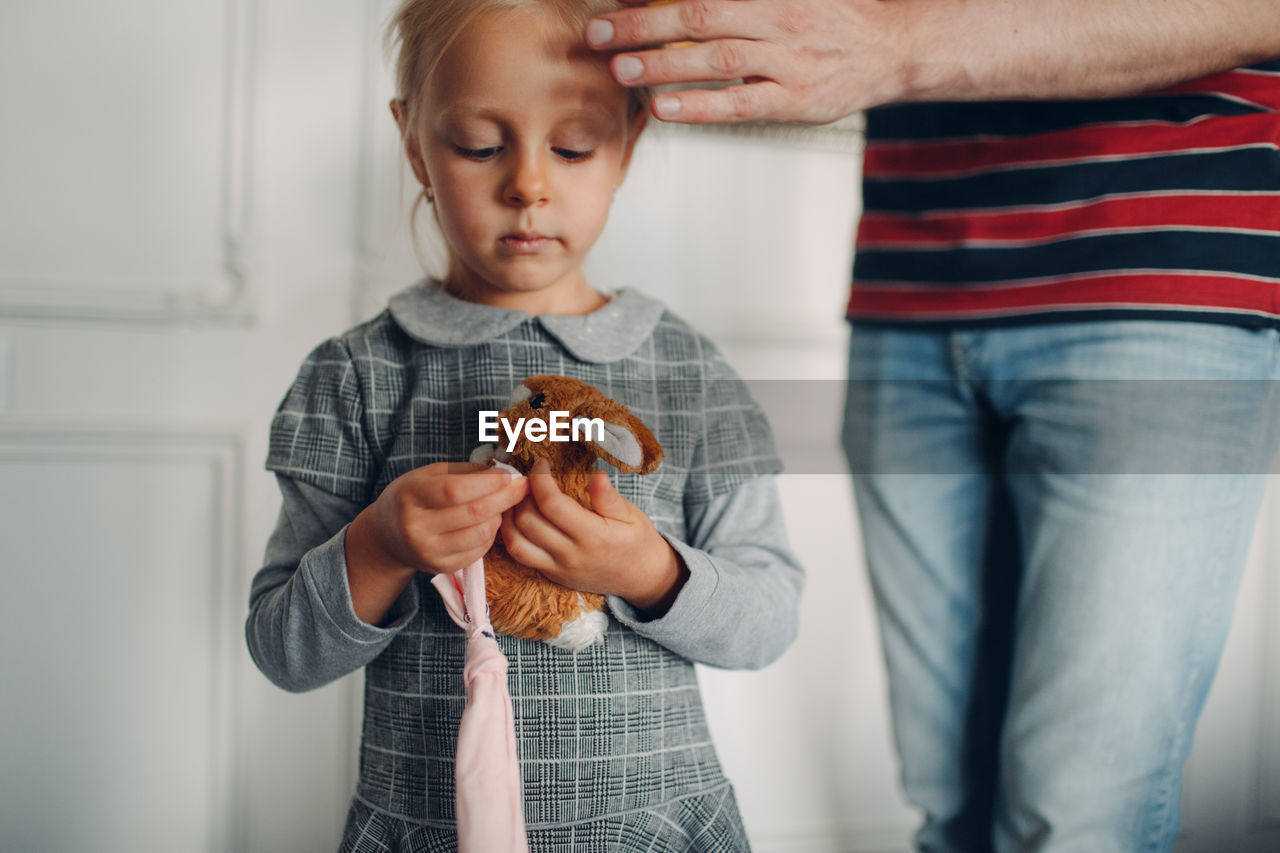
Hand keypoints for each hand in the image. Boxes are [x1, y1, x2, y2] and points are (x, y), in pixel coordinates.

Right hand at [344, 462, 528, 624]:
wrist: (388, 536)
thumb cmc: (413, 497)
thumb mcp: (428, 475)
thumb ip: (465, 472)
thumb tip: (505, 471)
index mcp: (410, 497)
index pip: (455, 490)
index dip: (489, 483)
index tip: (511, 476)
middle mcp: (416, 528)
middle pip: (473, 513)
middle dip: (505, 498)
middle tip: (523, 487)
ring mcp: (428, 552)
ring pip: (481, 534)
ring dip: (499, 516)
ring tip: (500, 504)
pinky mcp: (441, 568)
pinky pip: (479, 551)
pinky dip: (491, 535)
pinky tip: (489, 522)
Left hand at [501, 459, 687, 612]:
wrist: (642, 578)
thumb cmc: (637, 541)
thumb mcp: (632, 515)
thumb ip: (609, 498)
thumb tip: (597, 475)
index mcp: (593, 536)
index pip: (552, 504)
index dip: (540, 479)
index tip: (540, 463)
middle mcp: (571, 555)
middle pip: (528, 521)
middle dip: (520, 494)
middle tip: (526, 477)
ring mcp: (558, 568)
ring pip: (516, 542)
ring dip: (509, 515)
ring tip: (516, 495)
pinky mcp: (551, 575)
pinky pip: (521, 555)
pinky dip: (511, 534)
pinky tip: (516, 516)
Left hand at [584, 0, 923, 124]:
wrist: (894, 47)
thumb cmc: (832, 15)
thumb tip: (686, 1)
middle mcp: (779, 19)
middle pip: (698, 15)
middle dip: (641, 24)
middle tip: (597, 33)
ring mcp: (787, 62)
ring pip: (715, 60)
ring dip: (663, 64)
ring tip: (620, 68)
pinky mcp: (794, 101)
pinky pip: (739, 104)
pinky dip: (700, 106)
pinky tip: (665, 106)